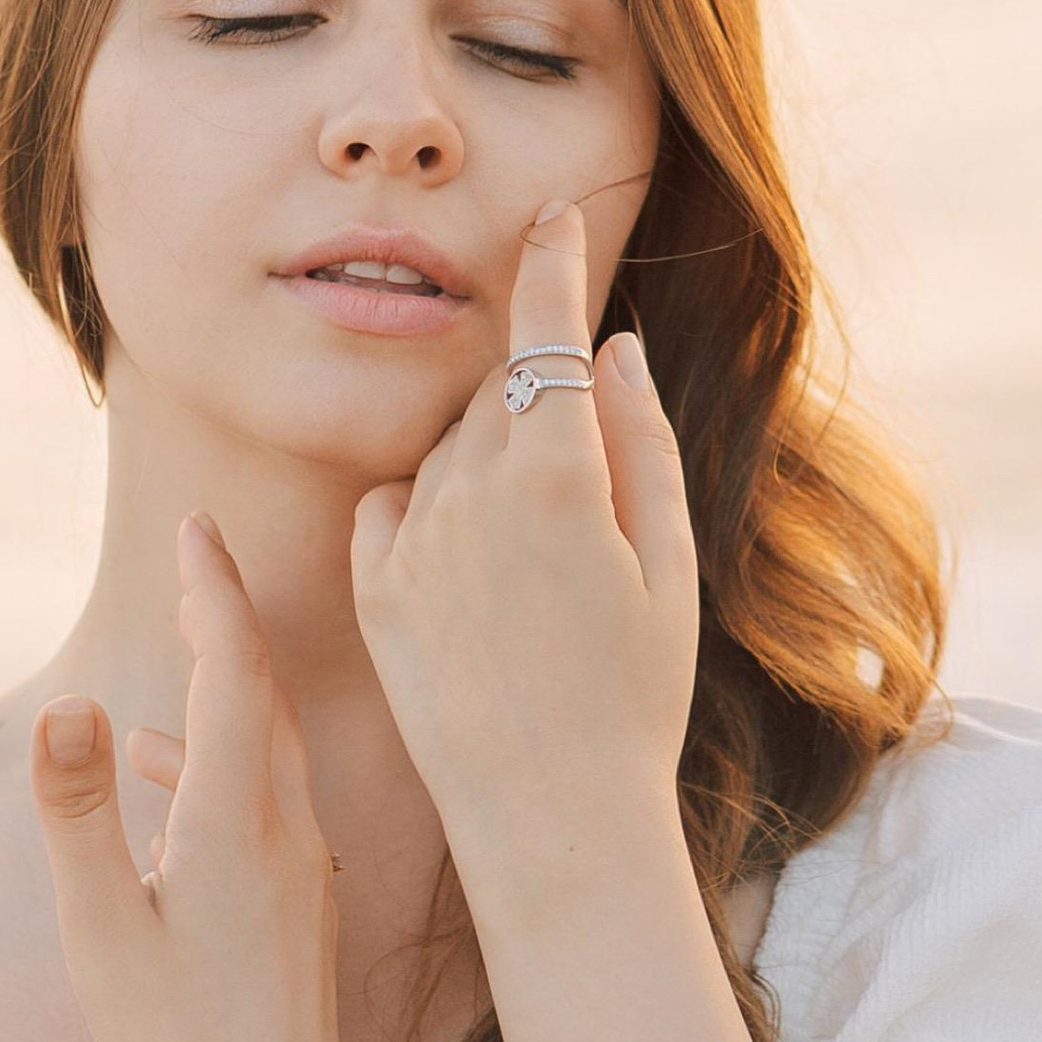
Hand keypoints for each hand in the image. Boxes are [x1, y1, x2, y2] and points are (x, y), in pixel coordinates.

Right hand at [25, 512, 344, 1041]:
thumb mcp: (97, 927)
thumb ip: (76, 812)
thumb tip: (70, 703)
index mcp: (239, 823)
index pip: (234, 671)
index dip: (214, 592)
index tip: (195, 528)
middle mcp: (288, 835)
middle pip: (262, 696)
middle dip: (228, 620)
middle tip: (200, 555)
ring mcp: (303, 875)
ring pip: (270, 752)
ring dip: (226, 695)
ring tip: (181, 654)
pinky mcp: (300, 912)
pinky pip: (269, 804)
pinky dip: (222, 767)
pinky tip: (169, 783)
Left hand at [348, 197, 698, 901]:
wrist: (552, 821)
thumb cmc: (633, 699)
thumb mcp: (667, 568)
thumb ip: (640, 444)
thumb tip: (614, 350)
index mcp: (556, 477)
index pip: (547, 331)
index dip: (552, 264)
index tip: (553, 221)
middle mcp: (470, 493)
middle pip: (502, 388)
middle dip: (539, 388)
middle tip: (582, 455)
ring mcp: (413, 542)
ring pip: (449, 444)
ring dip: (489, 452)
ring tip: (542, 549)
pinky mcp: (373, 593)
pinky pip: (393, 505)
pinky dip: (430, 505)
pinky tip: (474, 560)